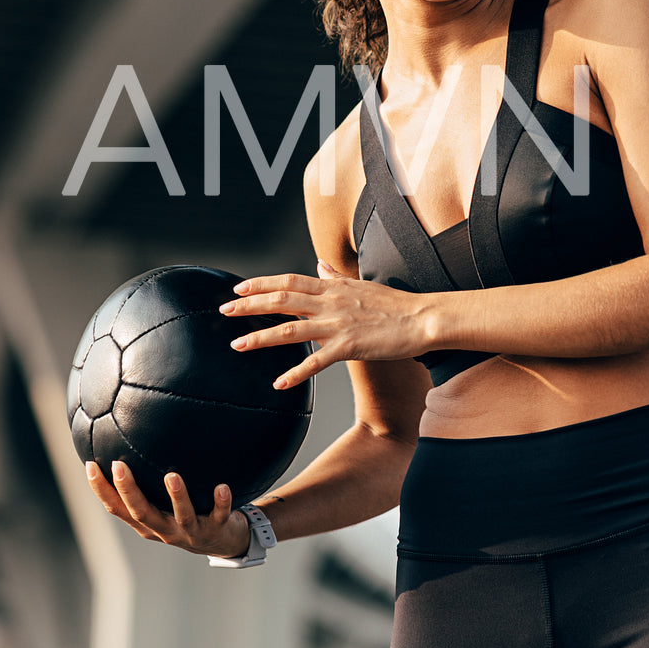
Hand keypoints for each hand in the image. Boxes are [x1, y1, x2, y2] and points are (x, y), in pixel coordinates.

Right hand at [85, 460, 249, 558]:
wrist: (223, 542)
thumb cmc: (187, 516)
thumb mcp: (163, 505)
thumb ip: (148, 485)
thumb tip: (131, 443)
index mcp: (147, 523)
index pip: (117, 508)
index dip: (101, 490)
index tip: (90, 466)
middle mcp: (164, 529)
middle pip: (142, 513)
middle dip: (129, 490)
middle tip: (119, 465)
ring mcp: (190, 531)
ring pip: (181, 516)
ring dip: (176, 496)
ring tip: (172, 475)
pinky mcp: (217, 529)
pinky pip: (220, 515)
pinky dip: (221, 502)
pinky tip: (222, 487)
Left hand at [217, 262, 435, 390]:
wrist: (423, 319)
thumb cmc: (396, 304)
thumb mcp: (362, 284)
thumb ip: (335, 277)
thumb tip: (318, 265)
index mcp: (333, 288)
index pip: (289, 281)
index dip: (261, 284)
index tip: (239, 289)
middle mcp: (331, 303)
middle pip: (282, 300)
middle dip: (250, 306)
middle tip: (225, 312)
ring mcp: (339, 325)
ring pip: (291, 330)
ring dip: (261, 337)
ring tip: (238, 345)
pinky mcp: (349, 347)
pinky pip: (317, 362)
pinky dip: (296, 373)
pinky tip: (279, 382)